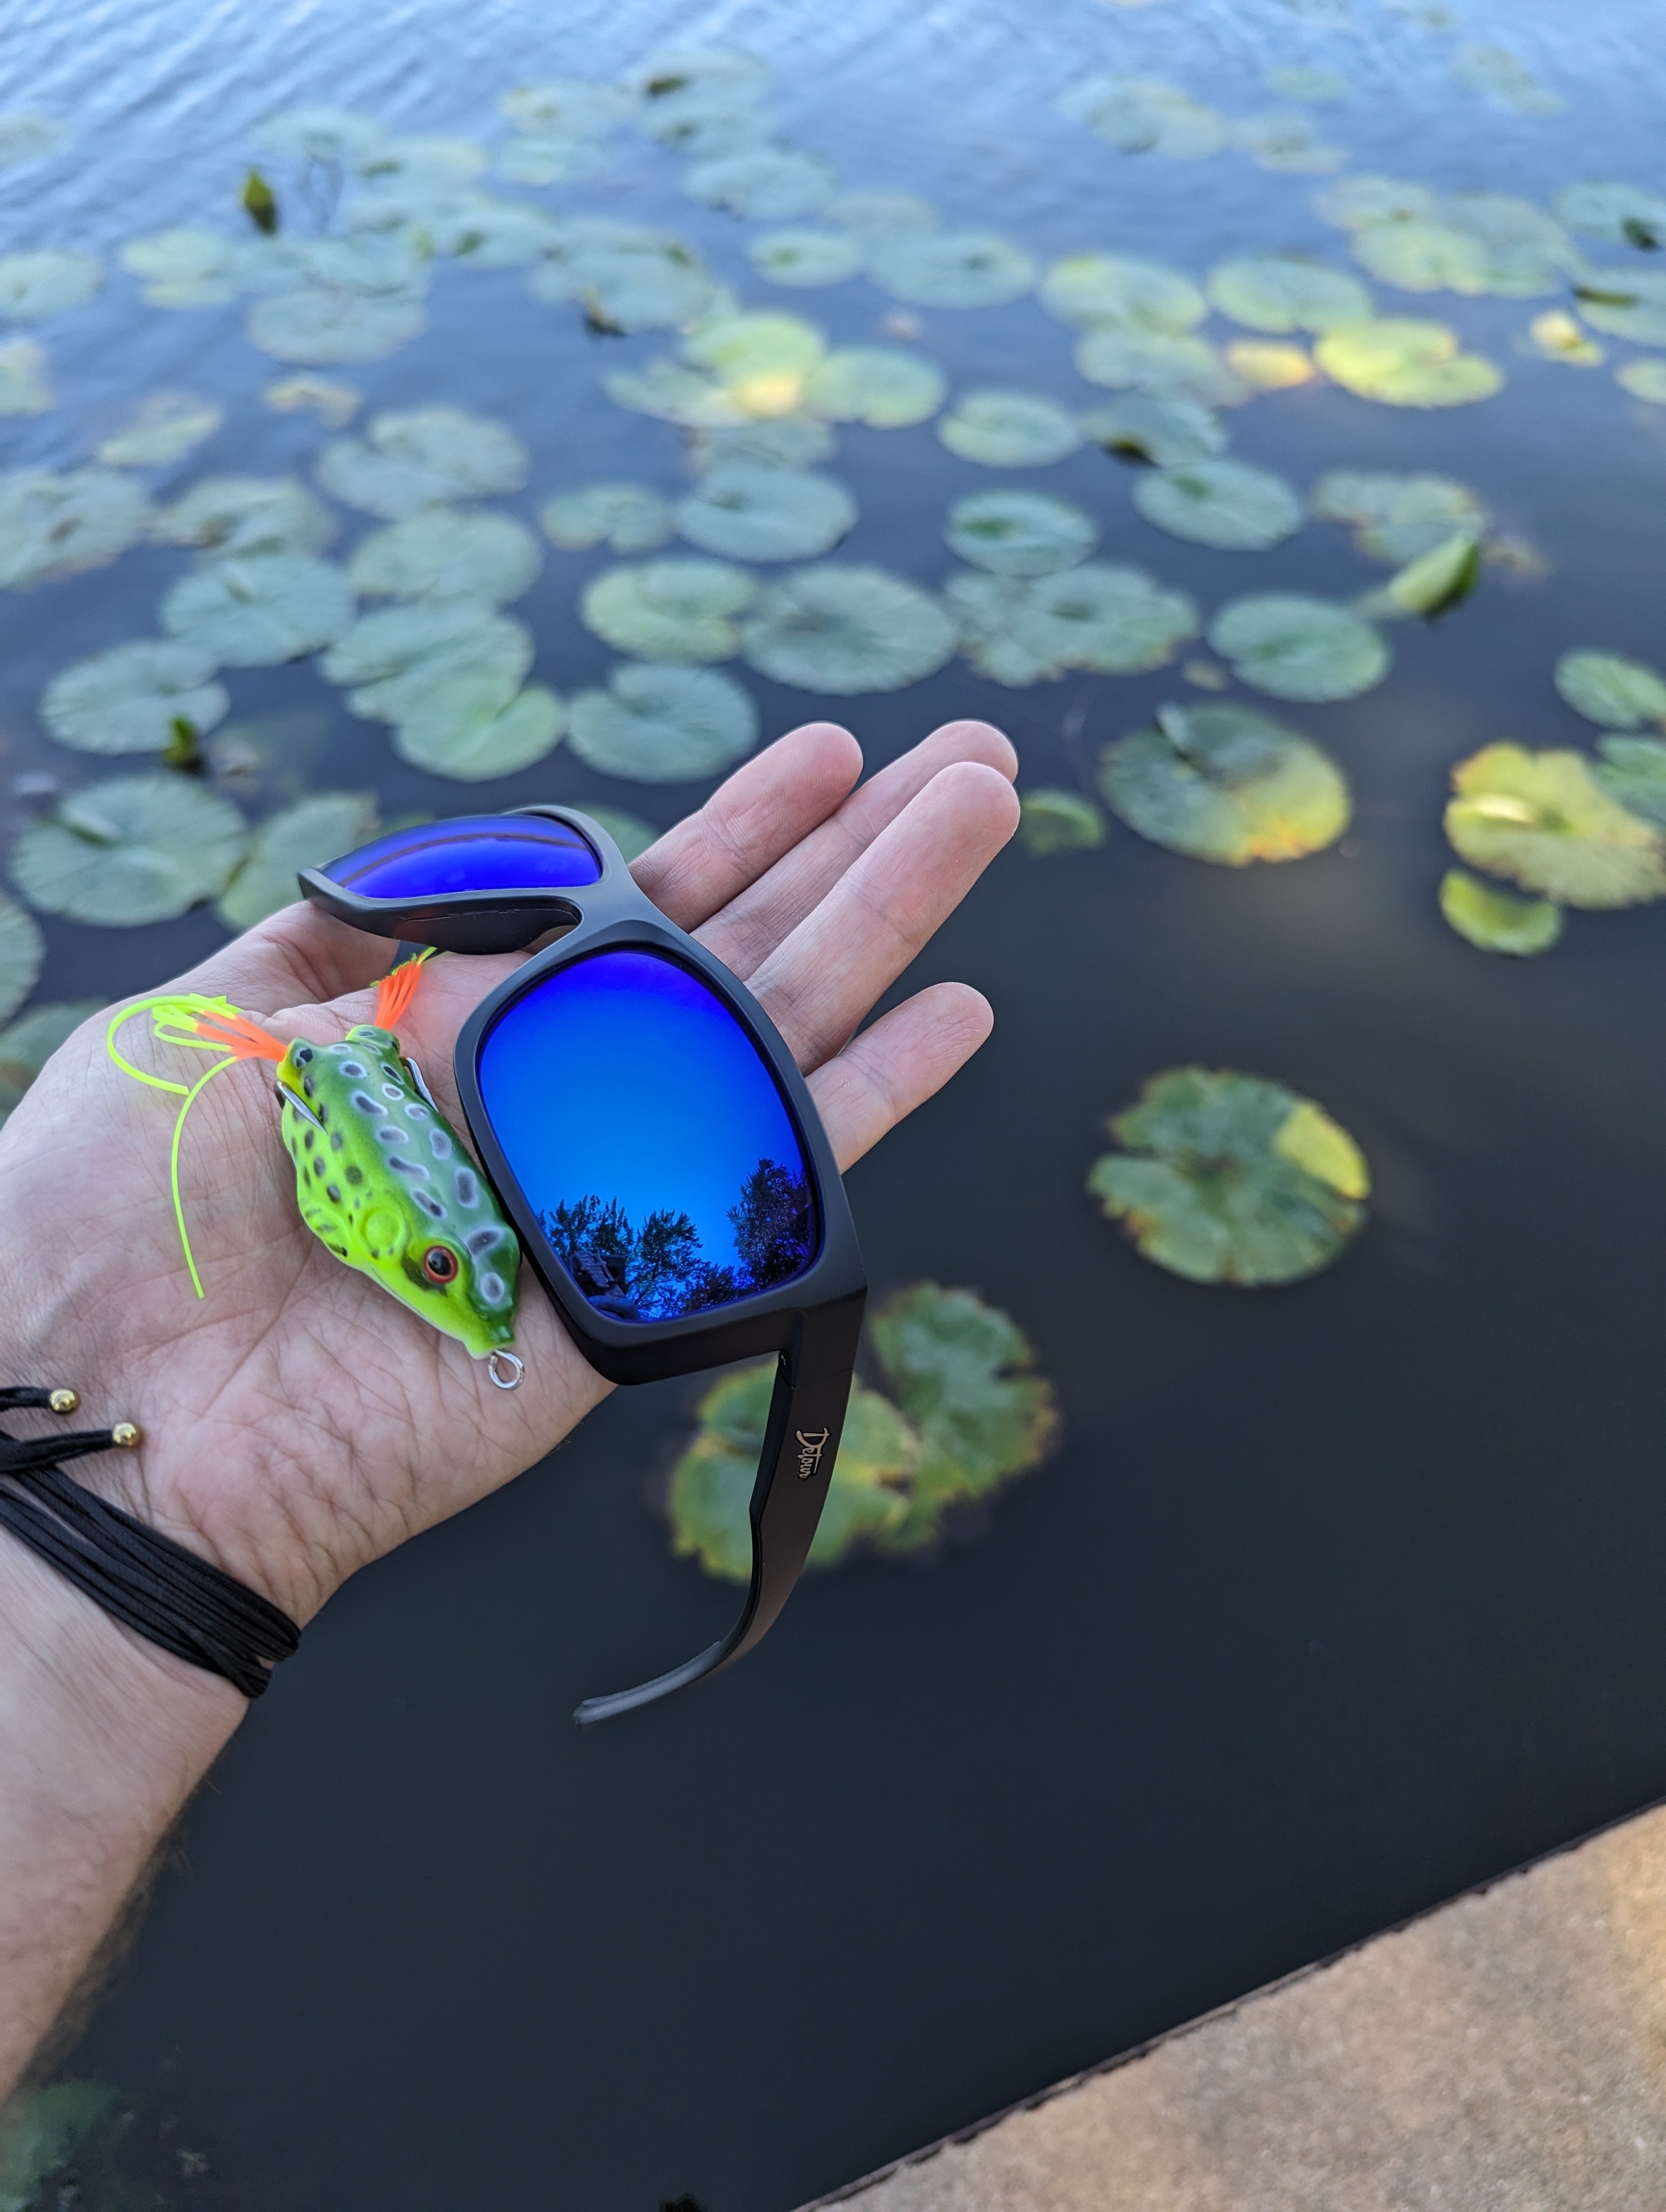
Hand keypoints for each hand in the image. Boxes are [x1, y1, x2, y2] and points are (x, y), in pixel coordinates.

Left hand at [0, 719, 1017, 1627]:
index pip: (628, 908)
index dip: (736, 829)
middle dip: (856, 847)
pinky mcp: (623, 1294)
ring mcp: (593, 1189)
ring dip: (892, 916)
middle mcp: (541, 1097)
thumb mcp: (199, 1022)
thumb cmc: (105, 1220)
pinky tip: (957, 1014)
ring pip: (778, 1030)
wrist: (98, 1421)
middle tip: (974, 757)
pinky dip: (870, 1097)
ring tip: (986, 805)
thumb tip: (459, 872)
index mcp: (445, 1027)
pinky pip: (768, 1179)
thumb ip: (343, 940)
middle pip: (736, 950)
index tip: (828, 755)